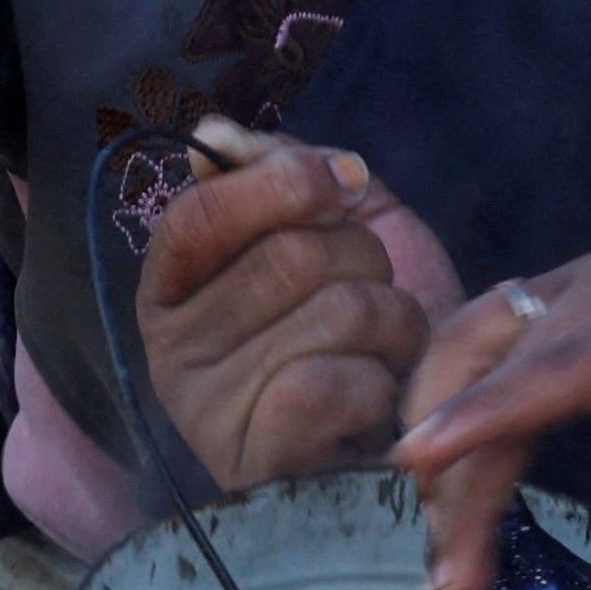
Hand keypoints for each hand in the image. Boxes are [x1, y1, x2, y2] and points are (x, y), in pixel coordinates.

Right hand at [140, 120, 432, 495]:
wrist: (419, 439)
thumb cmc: (363, 335)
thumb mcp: (330, 236)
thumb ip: (280, 177)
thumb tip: (215, 132)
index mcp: (174, 290)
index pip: (201, 214)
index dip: (282, 185)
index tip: (343, 183)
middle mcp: (172, 352)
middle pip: (293, 255)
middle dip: (367, 262)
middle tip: (371, 300)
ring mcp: (208, 411)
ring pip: (337, 311)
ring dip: (394, 325)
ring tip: (382, 355)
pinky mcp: (259, 457)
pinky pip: (339, 380)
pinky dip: (383, 383)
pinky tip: (373, 404)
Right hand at [389, 139, 590, 589]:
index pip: (566, 361)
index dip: (490, 412)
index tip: (422, 459)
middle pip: (501, 364)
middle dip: (454, 467)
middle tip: (451, 580)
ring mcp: (588, 276)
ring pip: (476, 338)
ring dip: (438, 424)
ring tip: (442, 533)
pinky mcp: (579, 286)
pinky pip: (491, 330)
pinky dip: (454, 393)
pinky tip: (449, 464)